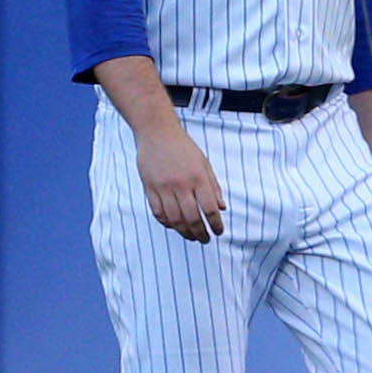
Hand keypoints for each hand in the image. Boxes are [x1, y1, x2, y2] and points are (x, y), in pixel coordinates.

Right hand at [137, 125, 225, 241]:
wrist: (157, 132)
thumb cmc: (183, 146)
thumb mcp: (204, 163)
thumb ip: (213, 186)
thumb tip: (221, 208)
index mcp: (198, 178)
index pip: (210, 208)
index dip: (215, 224)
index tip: (218, 232)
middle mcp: (181, 184)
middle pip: (192, 218)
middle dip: (200, 233)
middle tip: (205, 239)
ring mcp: (163, 187)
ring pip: (174, 219)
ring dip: (184, 232)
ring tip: (191, 237)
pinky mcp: (149, 188)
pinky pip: (158, 212)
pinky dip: (166, 222)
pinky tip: (173, 225)